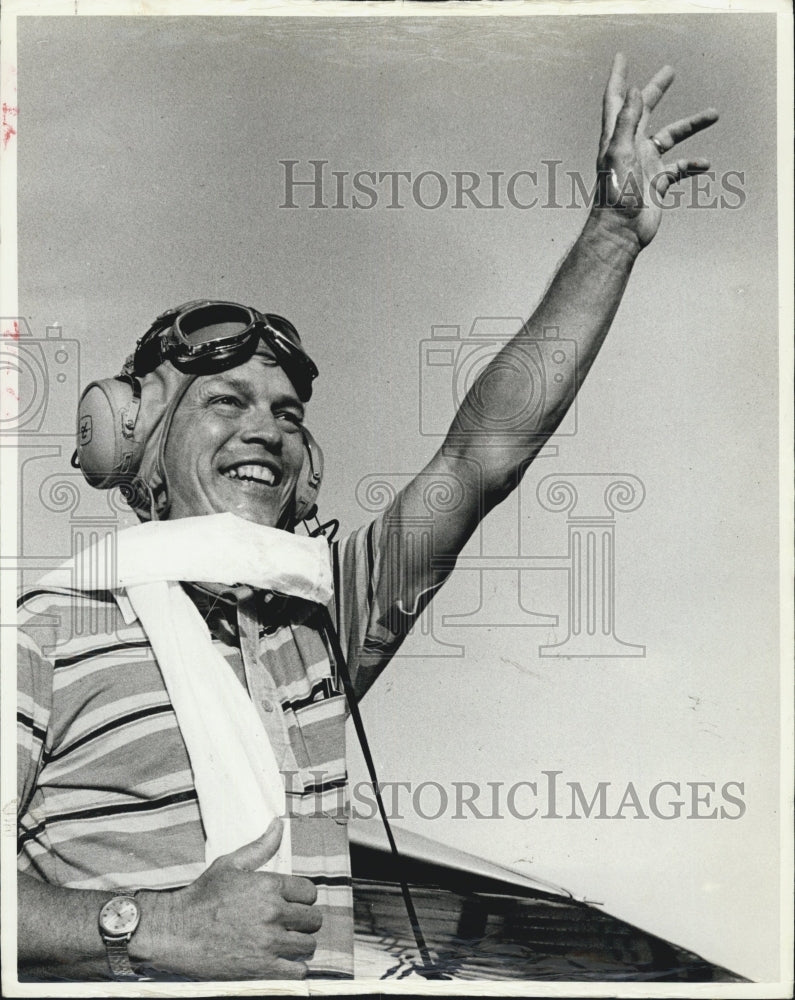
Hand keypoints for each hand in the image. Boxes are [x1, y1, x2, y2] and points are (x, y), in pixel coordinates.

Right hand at [138, 819, 321, 979]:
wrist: (176, 933)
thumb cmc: (202, 897)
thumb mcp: (230, 865)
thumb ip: (260, 846)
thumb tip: (279, 824)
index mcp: (268, 886)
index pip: (309, 892)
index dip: (302, 898)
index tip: (292, 904)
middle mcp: (272, 912)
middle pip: (313, 919)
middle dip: (304, 921)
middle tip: (290, 924)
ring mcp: (268, 942)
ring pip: (308, 945)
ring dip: (300, 945)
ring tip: (286, 943)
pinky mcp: (262, 969)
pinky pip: (297, 971)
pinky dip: (294, 969)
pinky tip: (283, 962)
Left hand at [596, 53, 718, 247]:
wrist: (621, 232)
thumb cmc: (616, 195)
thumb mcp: (620, 154)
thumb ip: (628, 122)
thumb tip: (635, 90)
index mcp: (617, 138)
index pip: (617, 101)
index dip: (619, 78)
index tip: (622, 58)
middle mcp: (630, 147)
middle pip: (644, 112)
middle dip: (656, 91)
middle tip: (670, 72)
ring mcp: (644, 164)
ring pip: (670, 137)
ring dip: (690, 125)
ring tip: (714, 114)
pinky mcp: (656, 182)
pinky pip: (678, 168)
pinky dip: (692, 165)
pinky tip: (704, 164)